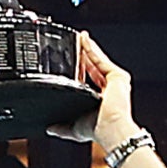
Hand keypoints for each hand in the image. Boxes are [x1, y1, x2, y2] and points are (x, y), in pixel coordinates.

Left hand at [48, 34, 137, 150]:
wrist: (108, 128)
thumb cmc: (97, 130)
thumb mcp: (74, 128)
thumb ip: (61, 128)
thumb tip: (49, 128)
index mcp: (101, 99)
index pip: (90, 78)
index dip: (81, 68)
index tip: (71, 61)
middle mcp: (110, 88)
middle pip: (94, 66)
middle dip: (83, 55)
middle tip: (73, 44)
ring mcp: (115, 81)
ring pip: (97, 60)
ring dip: (87, 48)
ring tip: (78, 37)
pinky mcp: (117, 76)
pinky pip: (101, 59)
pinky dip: (91, 49)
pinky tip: (83, 41)